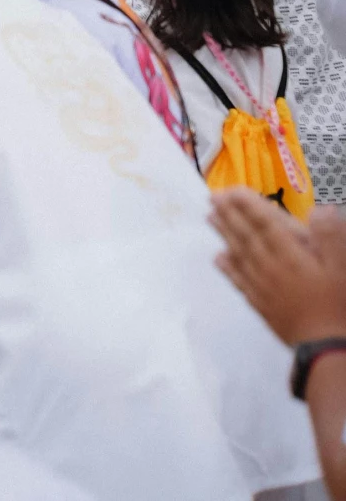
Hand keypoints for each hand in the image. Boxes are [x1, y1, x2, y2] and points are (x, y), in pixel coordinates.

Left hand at [211, 187, 345, 343]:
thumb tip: (320, 210)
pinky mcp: (263, 305)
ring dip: (224, 234)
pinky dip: (228, 267)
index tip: (232, 190)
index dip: (248, 205)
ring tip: (210, 217)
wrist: (329, 351)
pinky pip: (240, 281)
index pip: (265, 224)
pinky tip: (219, 258)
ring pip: (239, 254)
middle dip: (230, 214)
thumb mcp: (345, 269)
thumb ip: (332, 238)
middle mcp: (271, 268)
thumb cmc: (340, 307)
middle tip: (213, 197)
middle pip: (246, 236)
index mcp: (292, 256)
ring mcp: (264, 287)